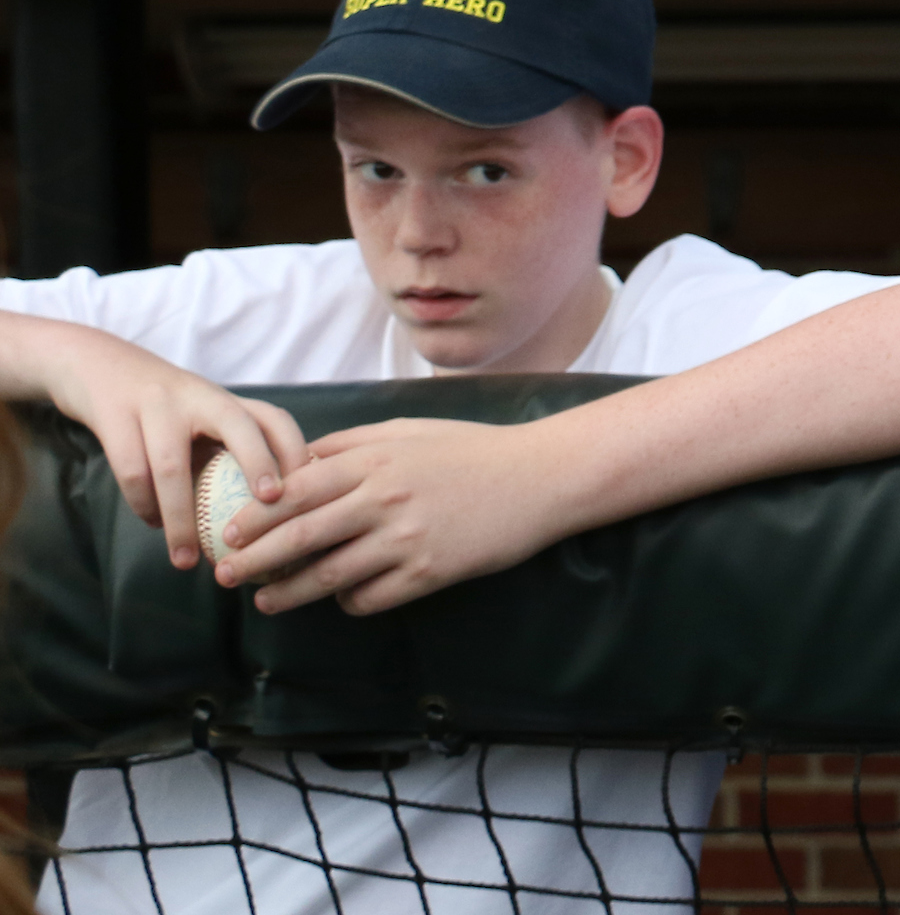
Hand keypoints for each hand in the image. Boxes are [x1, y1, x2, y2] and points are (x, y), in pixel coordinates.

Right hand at [41, 344, 306, 570]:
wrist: (99, 366)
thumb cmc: (164, 411)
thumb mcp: (201, 422)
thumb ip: (227, 456)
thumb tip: (265, 522)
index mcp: (227, 400)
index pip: (274, 419)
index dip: (296, 451)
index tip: (307, 490)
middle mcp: (199, 396)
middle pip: (240, 427)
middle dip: (259, 464)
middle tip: (269, 506)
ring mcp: (157, 403)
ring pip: (172, 467)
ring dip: (180, 520)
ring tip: (187, 560)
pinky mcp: (115, 416)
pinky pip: (132, 471)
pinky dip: (144, 506)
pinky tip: (154, 525)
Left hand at [217, 417, 573, 614]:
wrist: (539, 477)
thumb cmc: (473, 449)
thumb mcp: (408, 431)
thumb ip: (351, 444)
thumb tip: (298, 461)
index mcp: (374, 460)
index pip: (294, 491)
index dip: (254, 516)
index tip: (229, 532)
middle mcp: (384, 499)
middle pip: (299, 537)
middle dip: (254, 561)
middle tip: (226, 575)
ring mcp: (406, 539)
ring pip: (328, 575)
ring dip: (290, 593)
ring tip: (268, 601)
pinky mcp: (429, 573)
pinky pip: (370, 597)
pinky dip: (349, 601)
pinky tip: (343, 598)